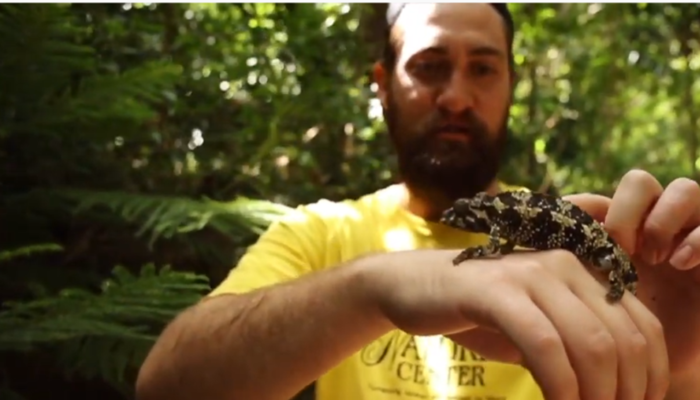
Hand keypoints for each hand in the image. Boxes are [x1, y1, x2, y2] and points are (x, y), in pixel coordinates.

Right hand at [367, 248, 668, 399]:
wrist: (410, 287)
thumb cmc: (476, 314)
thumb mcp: (537, 329)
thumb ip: (576, 349)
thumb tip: (615, 393)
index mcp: (582, 271)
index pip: (642, 327)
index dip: (650, 378)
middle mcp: (564, 264)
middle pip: (624, 340)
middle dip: (626, 394)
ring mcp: (530, 274)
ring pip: (591, 344)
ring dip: (595, 397)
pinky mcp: (497, 291)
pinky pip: (545, 345)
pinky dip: (560, 386)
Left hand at [572, 170, 699, 377]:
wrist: (652, 368)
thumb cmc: (614, 331)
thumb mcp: (584, 292)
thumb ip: (561, 259)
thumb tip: (534, 225)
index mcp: (615, 230)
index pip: (598, 195)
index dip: (587, 207)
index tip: (576, 238)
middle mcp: (651, 225)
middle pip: (640, 181)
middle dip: (627, 209)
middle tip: (618, 247)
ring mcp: (685, 237)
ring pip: (685, 189)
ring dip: (664, 217)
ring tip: (653, 257)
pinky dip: (697, 238)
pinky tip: (680, 264)